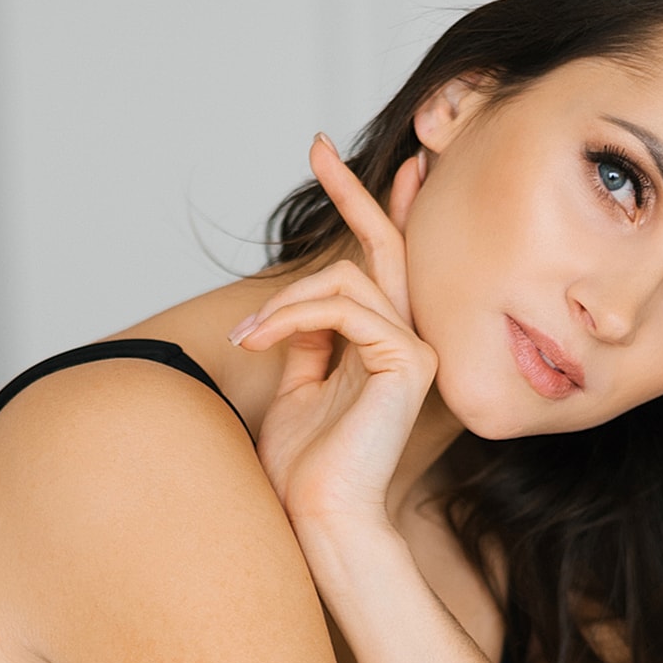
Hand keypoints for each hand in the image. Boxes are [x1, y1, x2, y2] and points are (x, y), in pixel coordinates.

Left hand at [231, 135, 434, 530]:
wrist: (319, 517)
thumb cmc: (305, 470)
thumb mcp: (297, 390)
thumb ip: (306, 342)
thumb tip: (294, 303)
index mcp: (382, 351)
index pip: (381, 269)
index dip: (366, 212)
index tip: (333, 162)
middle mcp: (408, 345)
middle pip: (385, 249)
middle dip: (351, 192)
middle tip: (317, 145)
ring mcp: (415, 351)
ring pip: (347, 280)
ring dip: (285, 302)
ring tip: (248, 339)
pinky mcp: (409, 362)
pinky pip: (345, 308)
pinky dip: (294, 316)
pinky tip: (261, 341)